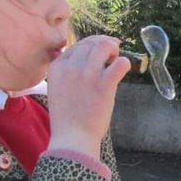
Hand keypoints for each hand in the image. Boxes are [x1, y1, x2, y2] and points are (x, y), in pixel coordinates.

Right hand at [47, 36, 130, 158]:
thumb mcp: (57, 89)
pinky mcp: (104, 84)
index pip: (76, 46)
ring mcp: (87, 74)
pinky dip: (124, 63)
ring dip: (113, 49)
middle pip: (90, 43)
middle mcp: (71, 67)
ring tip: (115, 59)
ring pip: (104, 45)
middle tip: (111, 54)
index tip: (99, 53)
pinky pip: (120, 62)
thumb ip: (66, 73)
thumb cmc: (66, 118)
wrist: (73, 138)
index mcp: (57, 68)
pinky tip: (121, 70)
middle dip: (103, 44)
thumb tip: (79, 58)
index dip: (90, 46)